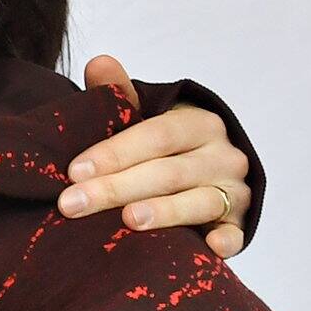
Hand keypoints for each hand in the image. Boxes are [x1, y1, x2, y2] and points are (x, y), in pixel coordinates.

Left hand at [57, 57, 251, 258]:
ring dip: (165, 212)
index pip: (156, 135)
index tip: (73, 170)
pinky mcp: (237, 223)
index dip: (115, 152)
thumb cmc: (159, 148)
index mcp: (197, 125)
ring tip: (128, 220)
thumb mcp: (141, 118)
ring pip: (199, 201)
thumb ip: (119, 95)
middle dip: (117, 188)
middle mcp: (221, 155)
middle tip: (72, 204)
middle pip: (168, 172)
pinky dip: (226, 240)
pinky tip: (211, 248)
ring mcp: (232, 190)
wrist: (204, 173)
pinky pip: (235, 232)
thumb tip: (97, 61)